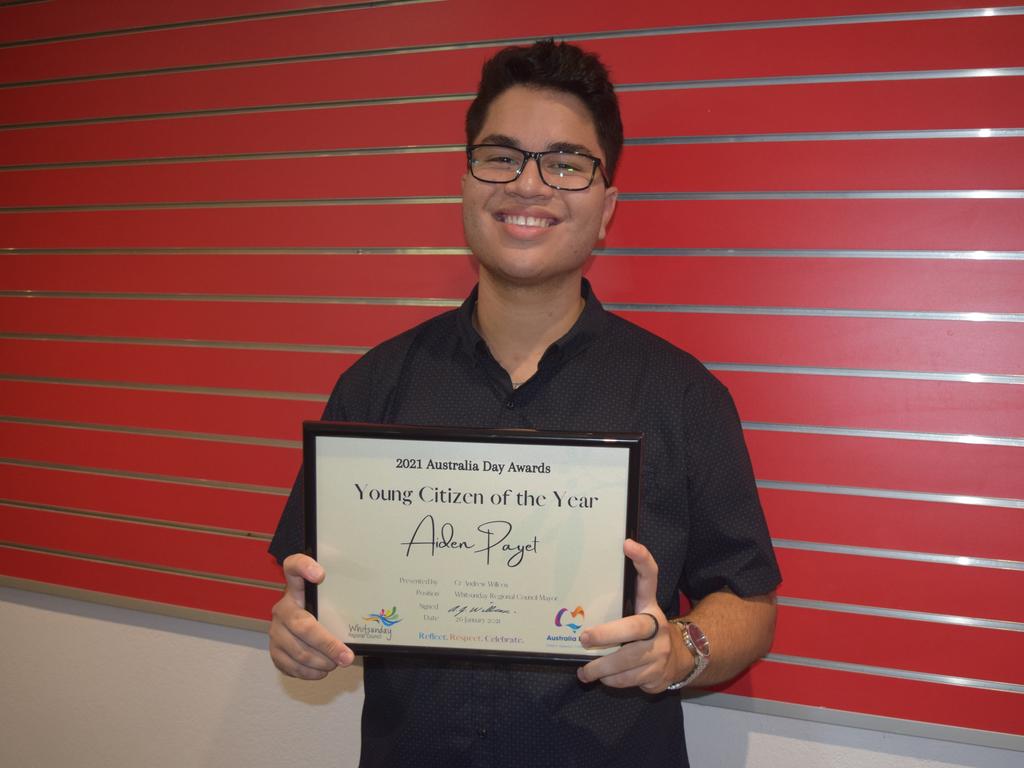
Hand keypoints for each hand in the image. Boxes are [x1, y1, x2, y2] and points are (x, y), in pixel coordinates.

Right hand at [268, 553, 354, 678]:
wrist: (297, 630)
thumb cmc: (321, 613)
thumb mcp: (328, 602)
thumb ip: (340, 602)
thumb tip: (374, 619)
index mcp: (296, 589)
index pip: (293, 566)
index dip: (304, 567)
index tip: (320, 574)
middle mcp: (282, 608)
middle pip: (303, 626)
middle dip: (328, 645)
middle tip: (347, 657)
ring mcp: (275, 630)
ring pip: (298, 651)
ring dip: (321, 662)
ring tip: (336, 663)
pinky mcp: (273, 650)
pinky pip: (291, 665)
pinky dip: (309, 672)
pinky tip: (322, 670)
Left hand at [575, 539, 687, 692]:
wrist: (679, 659)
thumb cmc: (644, 632)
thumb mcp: (637, 613)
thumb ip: (618, 605)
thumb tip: (577, 598)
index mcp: (649, 605)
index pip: (649, 577)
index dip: (642, 560)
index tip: (627, 544)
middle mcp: (657, 626)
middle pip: (633, 628)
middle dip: (607, 634)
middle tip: (585, 638)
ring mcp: (659, 651)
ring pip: (627, 660)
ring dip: (602, 667)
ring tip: (584, 671)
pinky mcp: (658, 673)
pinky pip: (629, 679)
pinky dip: (612, 680)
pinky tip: (602, 678)